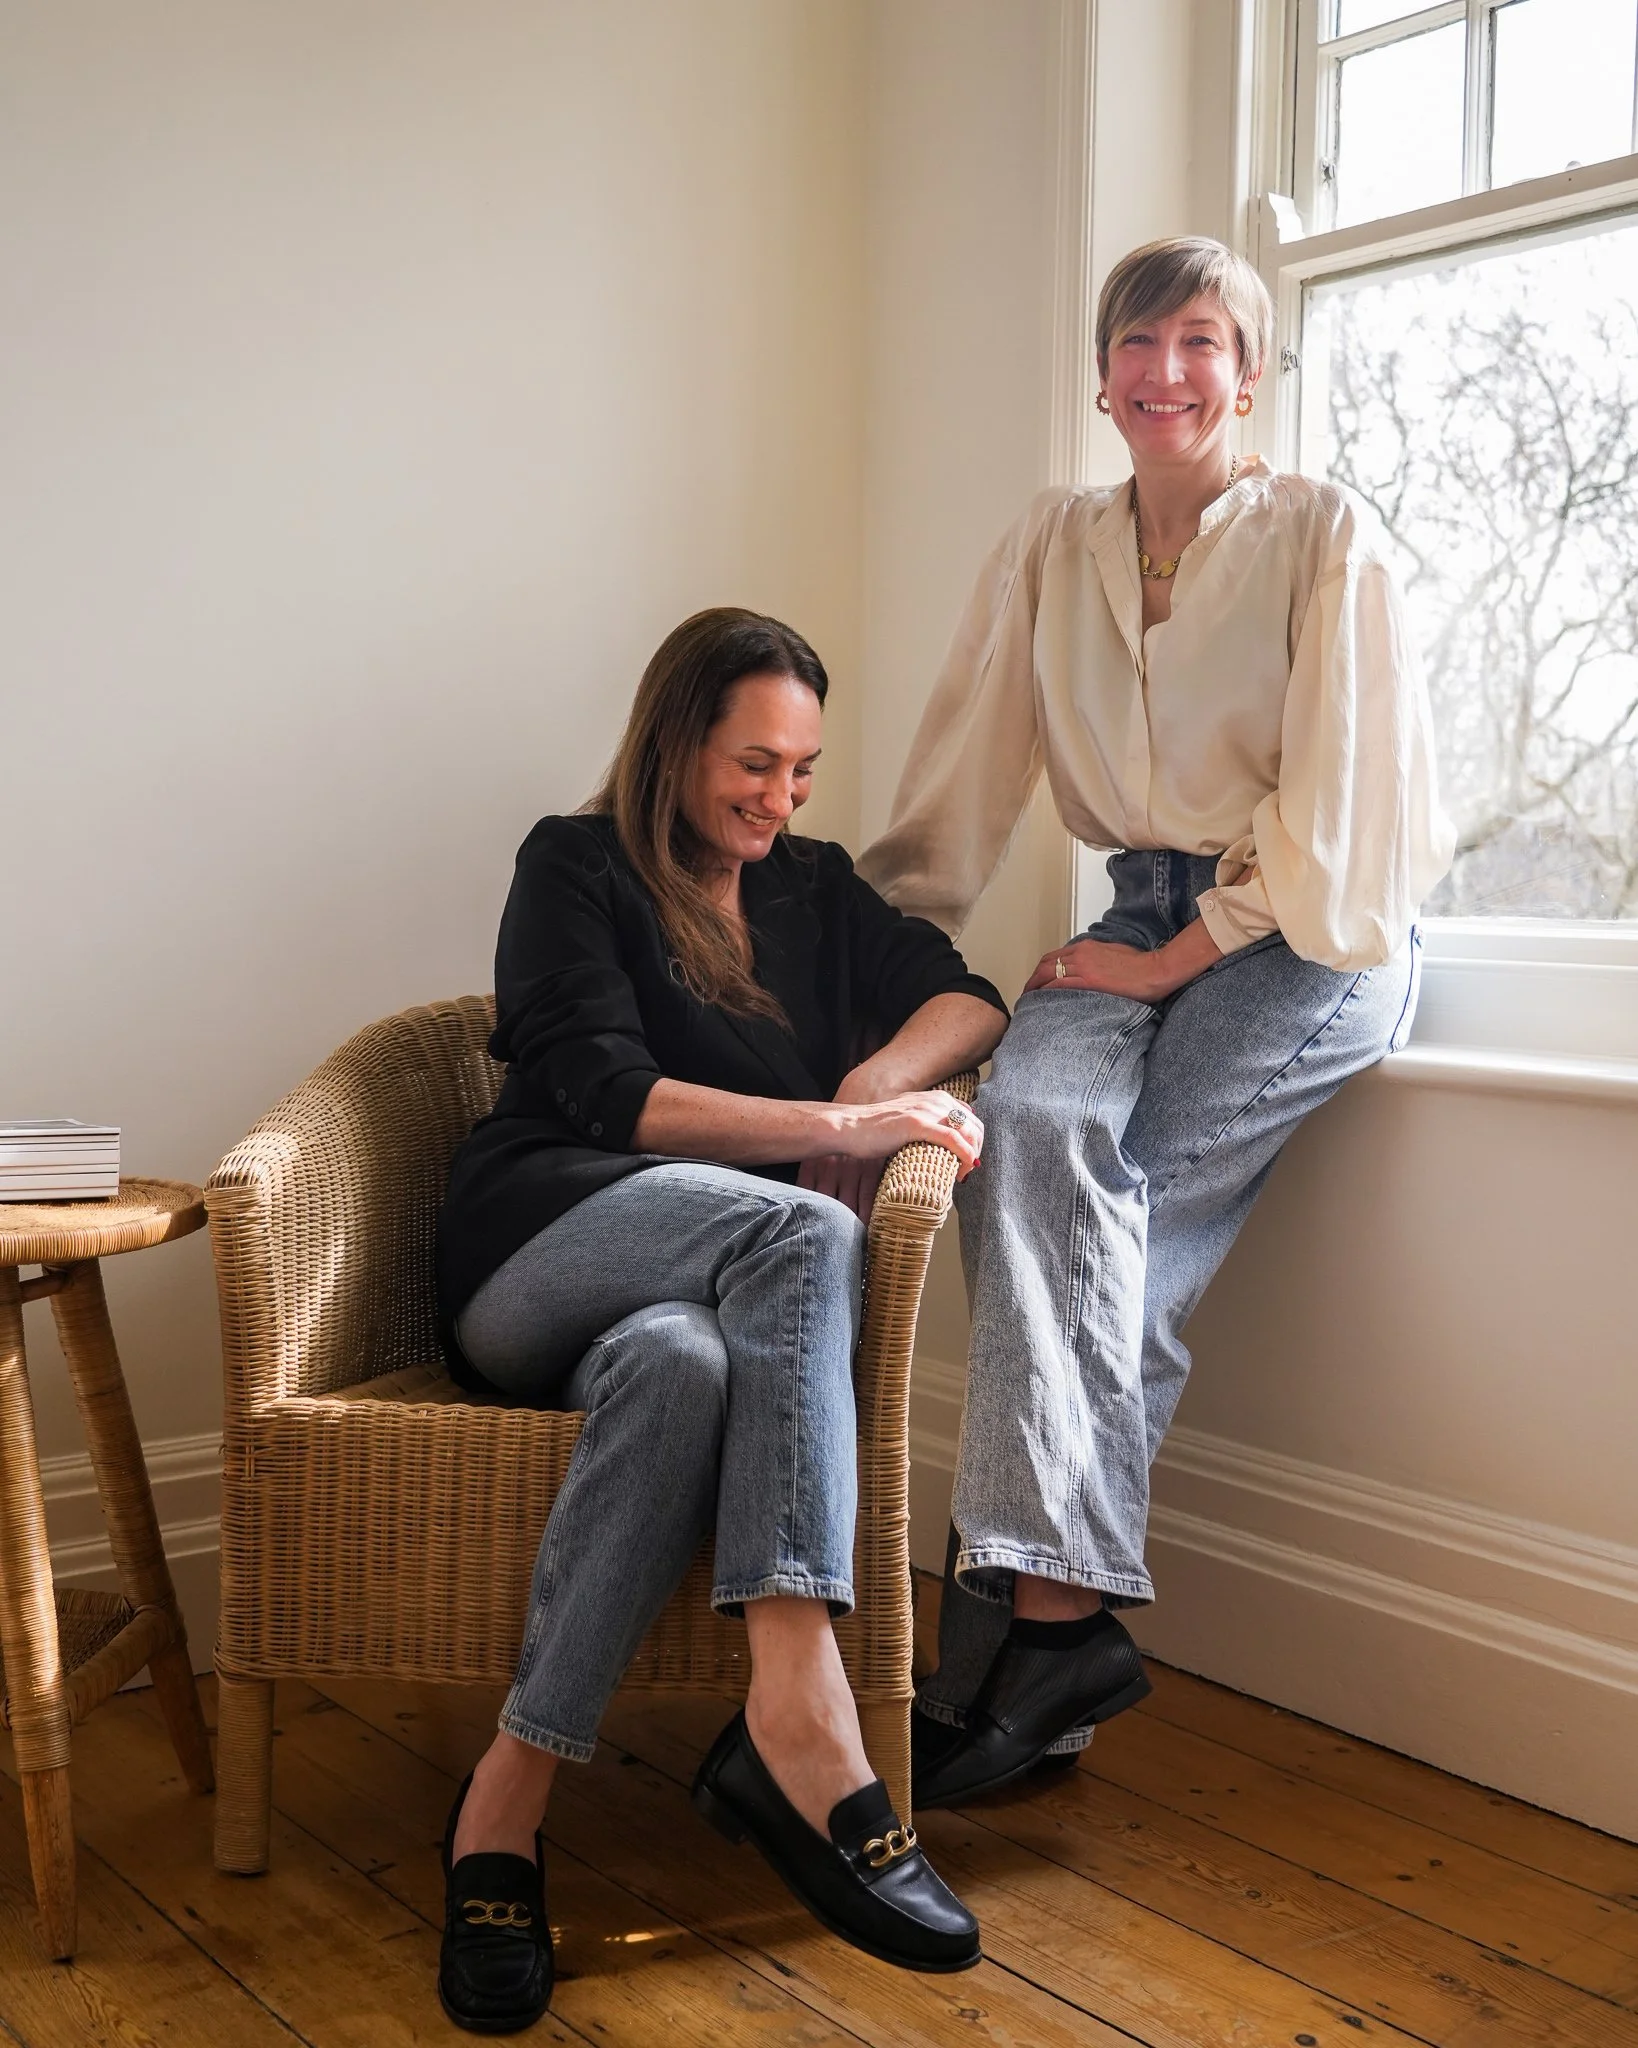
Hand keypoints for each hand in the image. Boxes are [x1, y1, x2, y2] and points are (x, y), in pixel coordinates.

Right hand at [799, 1090, 983, 1221]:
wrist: (850, 1127)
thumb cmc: (875, 1131)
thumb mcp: (908, 1121)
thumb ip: (928, 1125)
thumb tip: (948, 1145)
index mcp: (936, 1098)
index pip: (971, 1119)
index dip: (974, 1142)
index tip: (967, 1161)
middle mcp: (935, 1100)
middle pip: (974, 1126)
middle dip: (976, 1150)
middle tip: (966, 1171)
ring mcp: (926, 1110)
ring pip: (967, 1132)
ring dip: (971, 1156)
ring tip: (962, 1174)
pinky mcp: (917, 1124)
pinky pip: (953, 1139)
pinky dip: (964, 1154)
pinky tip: (963, 1168)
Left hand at [1024, 938, 1165, 1001]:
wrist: (1153, 971)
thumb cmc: (1141, 965)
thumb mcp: (1114, 953)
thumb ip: (1097, 959)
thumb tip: (1090, 970)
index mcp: (1086, 948)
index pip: (1054, 957)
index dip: (1042, 970)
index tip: (1037, 981)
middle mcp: (1080, 955)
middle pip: (1046, 965)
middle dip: (1033, 979)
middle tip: (1026, 994)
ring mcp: (1083, 967)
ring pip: (1047, 975)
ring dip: (1034, 988)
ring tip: (1028, 1002)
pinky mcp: (1088, 981)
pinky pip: (1058, 986)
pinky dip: (1045, 993)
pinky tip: (1039, 1003)